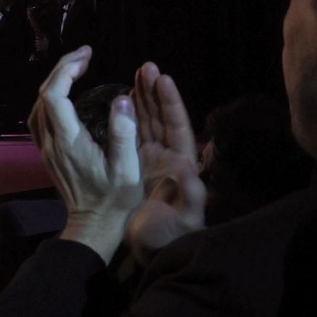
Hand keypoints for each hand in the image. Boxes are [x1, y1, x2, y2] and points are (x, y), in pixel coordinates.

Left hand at [28, 46, 141, 261]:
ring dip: (56, 81)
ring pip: (39, 104)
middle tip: (86, 54)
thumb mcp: (127, 171)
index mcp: (68, 142)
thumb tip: (122, 100)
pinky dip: (52, 96)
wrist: (93, 225)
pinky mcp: (47, 151)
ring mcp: (45, 147)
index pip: (54, 96)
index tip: (87, 56)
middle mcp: (51, 141)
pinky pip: (41, 115)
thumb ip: (124, 135)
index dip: (66, 71)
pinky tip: (67, 92)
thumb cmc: (114, 200)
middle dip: (63, 68)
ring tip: (78, 67)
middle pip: (44, 94)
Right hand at [123, 61, 205, 261]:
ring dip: (143, 98)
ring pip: (148, 121)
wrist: (155, 251)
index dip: (171, 102)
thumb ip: (191, 195)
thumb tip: (190, 170)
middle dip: (155, 91)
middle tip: (146, 65)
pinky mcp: (135, 165)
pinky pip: (134, 133)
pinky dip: (131, 115)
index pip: (177, 125)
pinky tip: (124, 100)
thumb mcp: (185, 218)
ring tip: (137, 73)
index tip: (163, 78)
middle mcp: (168, 156)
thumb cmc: (171, 235)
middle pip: (162, 117)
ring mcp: (151, 159)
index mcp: (181, 163)